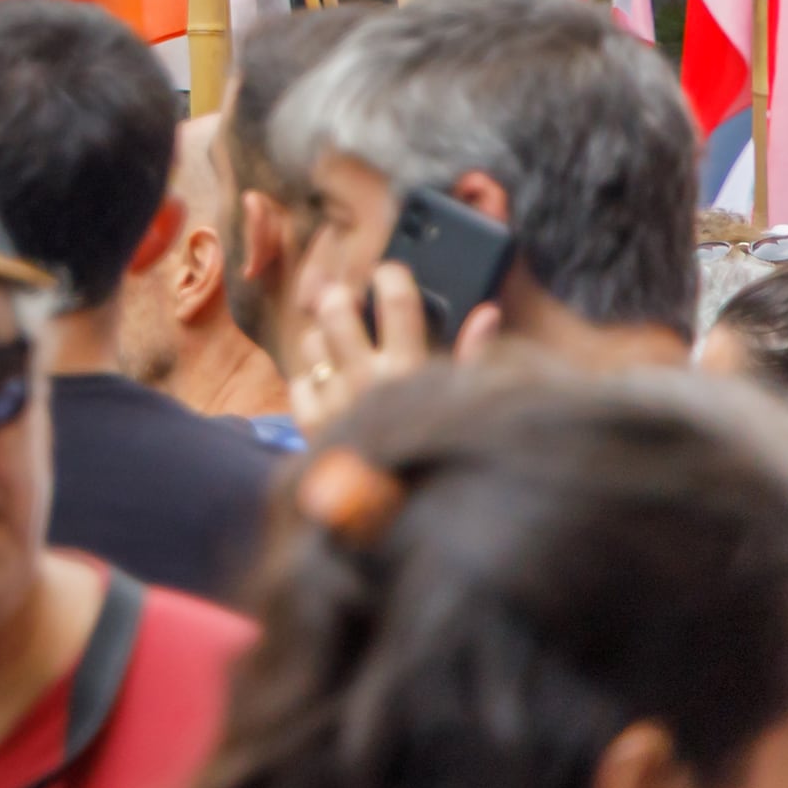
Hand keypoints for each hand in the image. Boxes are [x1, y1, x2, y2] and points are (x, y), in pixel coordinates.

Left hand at [290, 264, 496, 434]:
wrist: (410, 516)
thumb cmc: (445, 449)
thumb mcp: (465, 403)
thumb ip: (474, 357)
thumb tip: (487, 313)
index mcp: (413, 371)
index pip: (397, 305)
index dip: (391, 279)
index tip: (389, 272)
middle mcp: (369, 381)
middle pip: (336, 313)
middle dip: (340, 299)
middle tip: (348, 302)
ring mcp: (336, 401)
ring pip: (312, 342)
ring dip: (324, 339)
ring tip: (343, 348)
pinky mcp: (313, 426)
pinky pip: (299, 384)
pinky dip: (311, 381)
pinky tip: (331, 387)